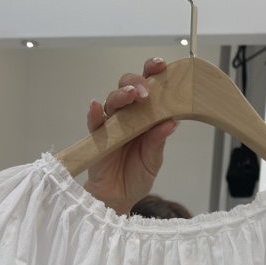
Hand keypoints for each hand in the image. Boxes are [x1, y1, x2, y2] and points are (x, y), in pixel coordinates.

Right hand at [84, 57, 178, 214]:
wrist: (118, 198)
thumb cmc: (137, 176)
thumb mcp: (153, 161)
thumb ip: (158, 141)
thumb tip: (172, 122)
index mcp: (145, 116)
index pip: (149, 87)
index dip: (153, 73)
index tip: (161, 66)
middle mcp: (127, 115)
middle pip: (127, 87)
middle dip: (136, 82)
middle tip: (145, 92)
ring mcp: (111, 124)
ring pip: (112, 101)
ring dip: (120, 95)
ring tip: (129, 96)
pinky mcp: (96, 136)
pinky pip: (94, 121)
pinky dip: (94, 114)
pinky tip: (97, 108)